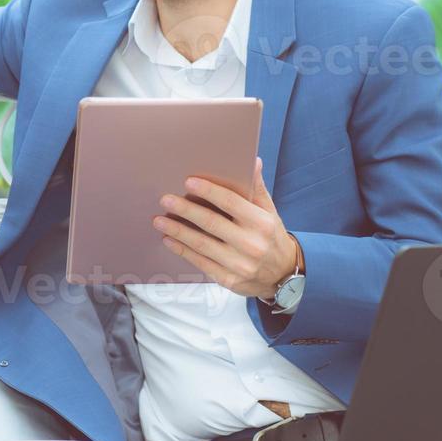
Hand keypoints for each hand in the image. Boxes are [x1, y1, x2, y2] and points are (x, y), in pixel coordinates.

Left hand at [152, 157, 302, 299]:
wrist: (282, 275)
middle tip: (166, 200)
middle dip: (185, 210)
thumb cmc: (271, 237)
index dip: (208, 191)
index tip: (188, 182)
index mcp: (261, 223)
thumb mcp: (269, 212)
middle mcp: (251, 244)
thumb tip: (252, 161)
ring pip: (201, 244)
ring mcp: (240, 264)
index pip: (231, 202)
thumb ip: (257, 188)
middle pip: (211, 223)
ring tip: (159, 220)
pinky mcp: (228, 279)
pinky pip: (200, 262)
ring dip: (177, 231)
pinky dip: (182, 250)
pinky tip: (169, 239)